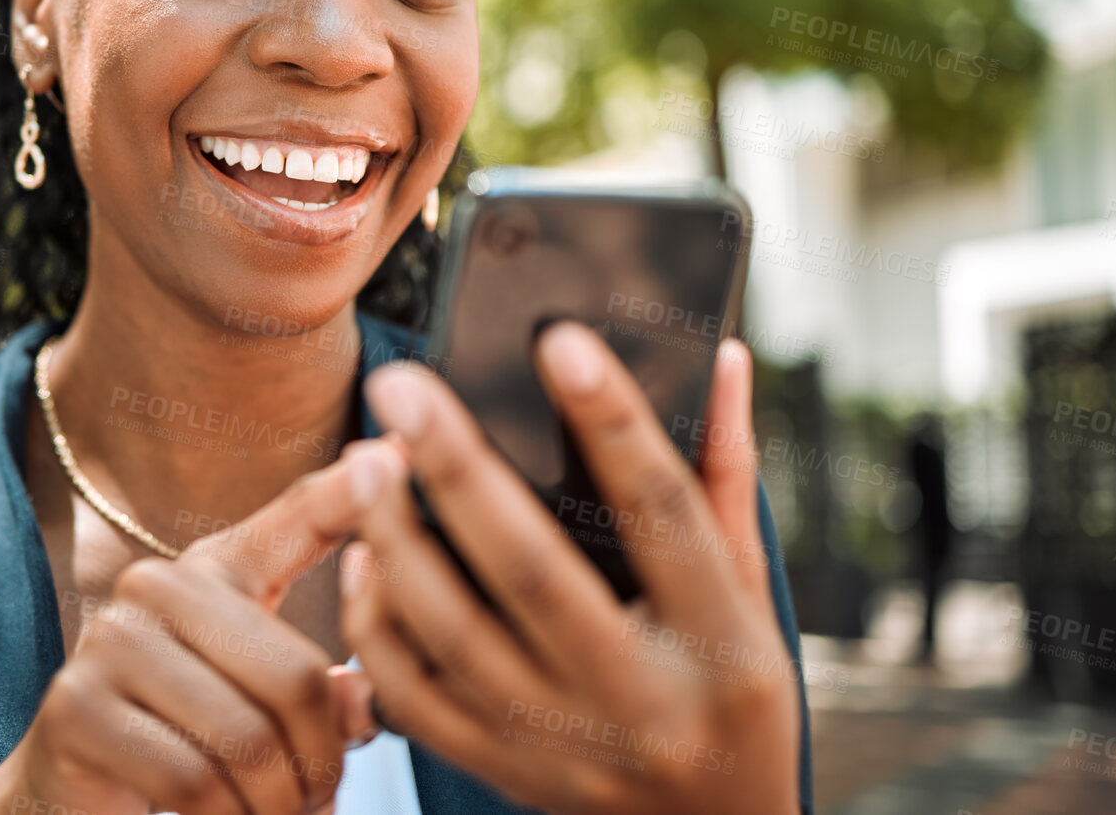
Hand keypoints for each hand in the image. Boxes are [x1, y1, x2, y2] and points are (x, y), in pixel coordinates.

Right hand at [0, 439, 401, 814]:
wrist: (68, 795)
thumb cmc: (186, 743)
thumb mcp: (261, 707)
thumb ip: (318, 692)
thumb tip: (366, 699)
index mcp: (213, 571)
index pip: (292, 522)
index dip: (344, 496)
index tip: (395, 453)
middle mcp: (157, 586)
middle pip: (294, 678)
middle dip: (322, 764)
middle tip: (323, 805)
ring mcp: (110, 641)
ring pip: (248, 739)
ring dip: (278, 806)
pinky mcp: (77, 709)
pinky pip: (193, 781)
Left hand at [339, 322, 799, 814]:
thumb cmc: (736, 693)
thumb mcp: (754, 594)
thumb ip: (725, 477)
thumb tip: (724, 357)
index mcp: (721, 644)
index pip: (664, 514)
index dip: (613, 423)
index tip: (558, 342)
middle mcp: (642, 702)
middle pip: (533, 572)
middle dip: (458, 471)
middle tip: (400, 388)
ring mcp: (567, 749)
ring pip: (457, 640)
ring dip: (398, 543)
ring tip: (365, 460)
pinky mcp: (508, 773)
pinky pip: (419, 702)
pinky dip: (379, 631)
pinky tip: (361, 558)